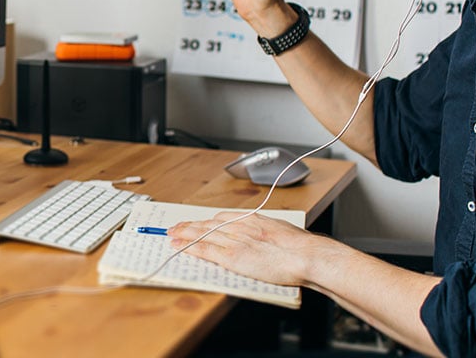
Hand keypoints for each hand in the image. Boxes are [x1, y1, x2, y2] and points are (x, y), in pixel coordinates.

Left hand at [167, 212, 317, 286]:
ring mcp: (234, 241)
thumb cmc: (299, 246)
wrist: (304, 255)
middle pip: (207, 224)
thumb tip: (264, 234)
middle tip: (175, 227)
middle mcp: (239, 226)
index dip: (206, 221)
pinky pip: (206, 250)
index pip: (221, 218)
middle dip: (190, 226)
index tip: (197, 222)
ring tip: (171, 234)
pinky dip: (190, 247)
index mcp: (251, 219)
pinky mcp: (232, 256)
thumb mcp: (280, 230)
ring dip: (184, 234)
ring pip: (202, 234)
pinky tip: (179, 246)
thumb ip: (266, 231)